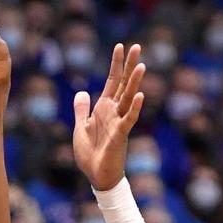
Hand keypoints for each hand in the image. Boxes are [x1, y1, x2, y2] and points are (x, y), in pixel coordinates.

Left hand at [72, 42, 145, 190]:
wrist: (97, 176)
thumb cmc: (91, 154)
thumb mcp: (80, 127)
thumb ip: (81, 110)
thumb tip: (81, 92)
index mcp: (104, 108)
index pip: (112, 81)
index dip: (116, 64)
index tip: (120, 46)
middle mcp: (114, 112)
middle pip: (123, 84)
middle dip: (129, 66)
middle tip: (138, 46)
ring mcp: (119, 122)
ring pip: (129, 98)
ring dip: (135, 82)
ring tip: (142, 65)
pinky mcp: (121, 135)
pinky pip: (129, 119)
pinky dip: (135, 108)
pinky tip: (141, 96)